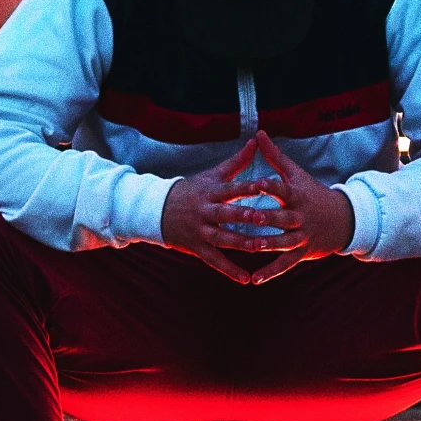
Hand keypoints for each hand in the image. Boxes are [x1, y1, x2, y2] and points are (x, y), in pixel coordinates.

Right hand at [160, 137, 299, 282]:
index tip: (264, 185)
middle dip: (243, 216)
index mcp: (211, 192)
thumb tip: (255, 141)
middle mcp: (205, 211)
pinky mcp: (197, 248)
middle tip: (263, 217)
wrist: (157, 210)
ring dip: (241, 244)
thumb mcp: (212, 175)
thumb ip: (236, 162)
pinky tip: (245, 279)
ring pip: (222, 239)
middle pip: (225, 214)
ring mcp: (200, 231)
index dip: (246, 187)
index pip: (230, 188)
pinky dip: (229, 270)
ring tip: (260, 248)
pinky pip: (214, 261)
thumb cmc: (192, 190)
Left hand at [241, 131, 352, 284]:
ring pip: (284, 242)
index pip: (283, 189)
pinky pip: (285, 264)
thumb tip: (259, 133)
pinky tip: (255, 279)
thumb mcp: (296, 174)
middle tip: (253, 216)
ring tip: (253, 246)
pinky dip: (271, 272)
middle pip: (283, 218)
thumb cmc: (312, 193)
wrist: (343, 220)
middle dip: (269, 217)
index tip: (257, 181)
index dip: (271, 185)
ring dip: (269, 244)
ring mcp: (301, 237)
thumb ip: (275, 156)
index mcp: (297, 196)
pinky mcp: (302, 254)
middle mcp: (299, 217)